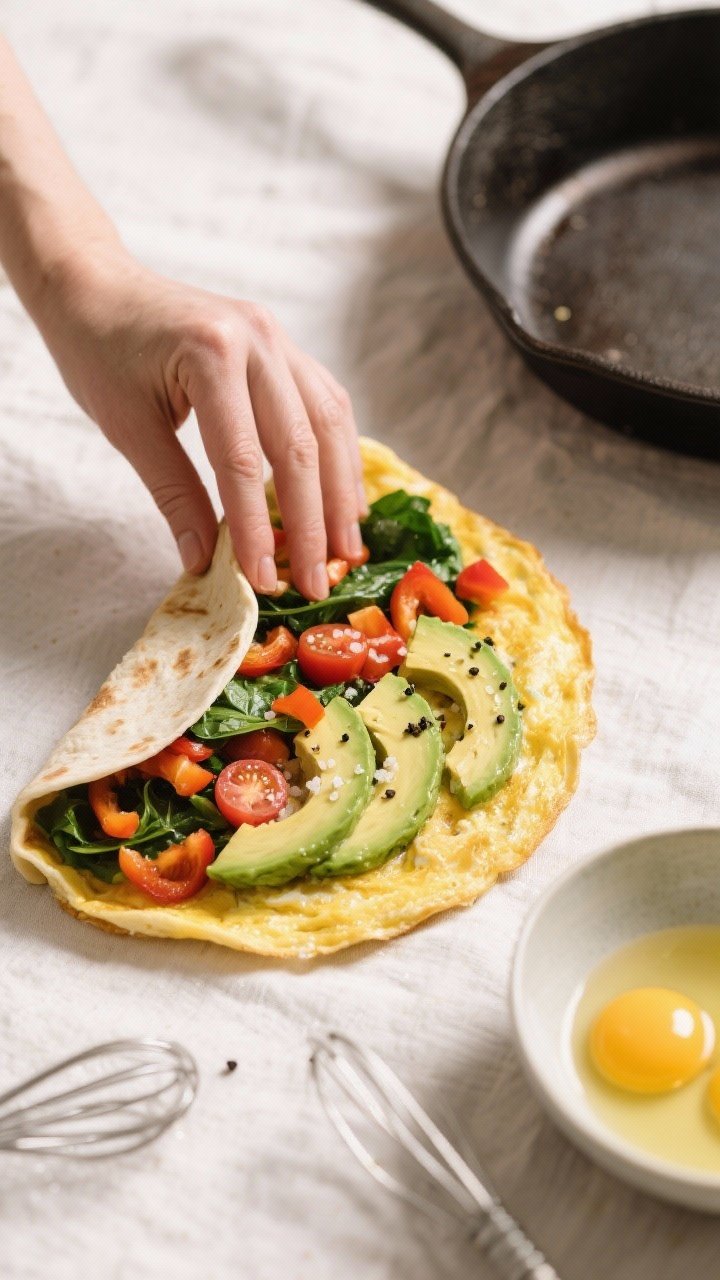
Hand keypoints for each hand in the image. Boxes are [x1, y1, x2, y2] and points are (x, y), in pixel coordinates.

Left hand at [37, 245, 367, 597]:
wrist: (96, 285)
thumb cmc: (99, 351)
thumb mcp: (127, 428)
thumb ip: (173, 494)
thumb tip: (203, 561)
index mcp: (211, 353)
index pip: (242, 460)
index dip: (256, 528)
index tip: (265, 580)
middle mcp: (256, 339)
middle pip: (299, 445)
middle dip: (312, 523)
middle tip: (318, 582)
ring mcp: (277, 337)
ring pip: (328, 424)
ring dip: (341, 492)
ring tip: (347, 549)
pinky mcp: (284, 345)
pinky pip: (326, 403)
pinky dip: (339, 454)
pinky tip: (343, 496)